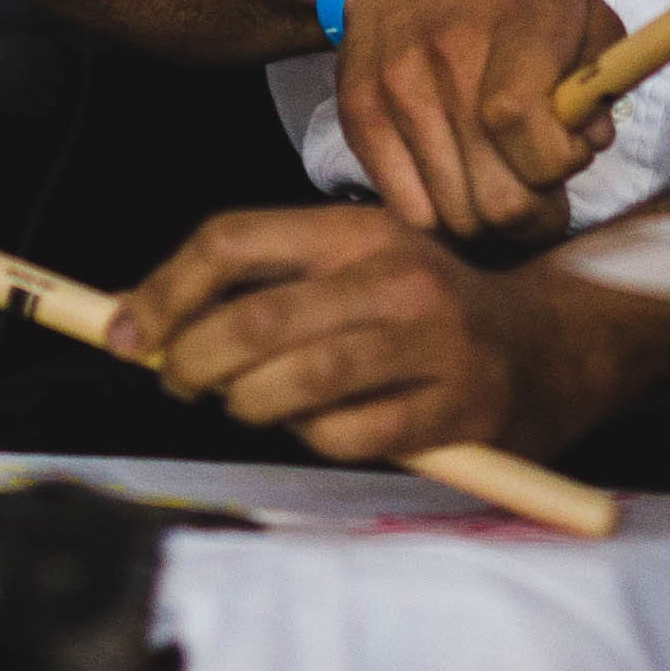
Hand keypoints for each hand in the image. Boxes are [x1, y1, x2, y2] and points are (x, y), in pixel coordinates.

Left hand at [104, 204, 625, 462]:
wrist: (548, 346)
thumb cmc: (425, 310)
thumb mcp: (354, 266)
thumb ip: (265, 282)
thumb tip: (143, 320)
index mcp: (357, 230)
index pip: (232, 240)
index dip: (162, 289)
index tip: (121, 332)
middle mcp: (393, 277)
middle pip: (252, 321)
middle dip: (190, 362)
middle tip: (180, 382)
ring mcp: (427, 345)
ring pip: (292, 384)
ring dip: (247, 404)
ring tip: (250, 404)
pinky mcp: (450, 411)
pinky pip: (343, 437)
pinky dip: (313, 440)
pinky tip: (326, 427)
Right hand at [332, 0, 621, 243]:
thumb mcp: (578, 3)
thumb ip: (602, 75)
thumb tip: (588, 143)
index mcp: (516, 22)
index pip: (524, 126)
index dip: (557, 163)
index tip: (570, 155)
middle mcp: (448, 56)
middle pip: (494, 196)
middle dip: (534, 216)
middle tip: (543, 200)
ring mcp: (396, 89)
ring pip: (454, 217)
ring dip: (489, 220)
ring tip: (502, 186)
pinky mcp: (360, 116)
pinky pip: (408, 211)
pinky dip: (441, 216)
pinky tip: (460, 184)